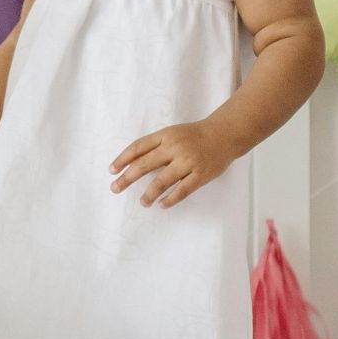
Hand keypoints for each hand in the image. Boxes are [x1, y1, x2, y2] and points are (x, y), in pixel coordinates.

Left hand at [109, 120, 235, 207]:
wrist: (225, 134)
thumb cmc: (194, 136)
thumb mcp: (172, 134)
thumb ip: (155, 147)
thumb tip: (131, 163)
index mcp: (165, 136)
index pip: (138, 147)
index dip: (123, 158)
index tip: (112, 170)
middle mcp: (174, 148)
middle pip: (144, 164)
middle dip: (127, 178)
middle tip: (115, 188)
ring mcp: (188, 162)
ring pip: (162, 181)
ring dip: (149, 194)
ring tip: (142, 202)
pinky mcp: (201, 175)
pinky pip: (182, 190)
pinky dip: (170, 199)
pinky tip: (161, 204)